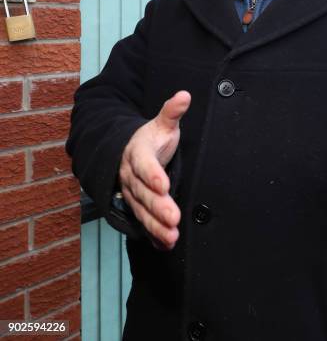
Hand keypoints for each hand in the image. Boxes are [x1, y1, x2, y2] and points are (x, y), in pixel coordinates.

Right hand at [118, 90, 190, 249]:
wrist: (128, 152)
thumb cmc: (151, 138)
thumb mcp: (162, 124)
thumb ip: (172, 112)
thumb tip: (185, 95)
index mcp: (137, 153)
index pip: (144, 164)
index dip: (152, 175)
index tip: (163, 185)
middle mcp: (131, 176)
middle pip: (143, 193)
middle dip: (158, 206)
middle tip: (174, 218)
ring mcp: (132, 194)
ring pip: (142, 211)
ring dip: (155, 225)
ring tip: (172, 237)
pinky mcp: (137, 206)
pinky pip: (143, 222)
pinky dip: (153, 235)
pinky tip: (166, 245)